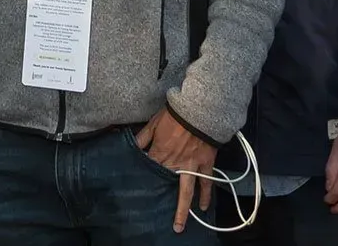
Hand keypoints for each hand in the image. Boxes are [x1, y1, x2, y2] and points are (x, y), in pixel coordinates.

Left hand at [136, 108, 216, 233]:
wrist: (198, 111)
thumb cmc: (174, 115)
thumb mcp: (153, 123)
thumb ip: (143, 137)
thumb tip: (132, 147)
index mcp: (160, 153)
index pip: (150, 169)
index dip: (145, 178)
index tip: (141, 188)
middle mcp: (174, 164)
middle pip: (165, 185)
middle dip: (159, 200)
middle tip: (155, 216)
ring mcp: (190, 166)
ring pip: (186, 192)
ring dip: (183, 210)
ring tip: (179, 225)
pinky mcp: (205, 164)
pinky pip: (205, 183)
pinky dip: (205, 195)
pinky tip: (203, 207)